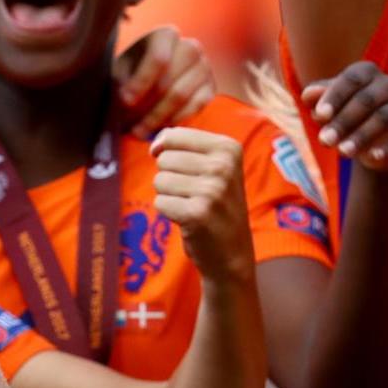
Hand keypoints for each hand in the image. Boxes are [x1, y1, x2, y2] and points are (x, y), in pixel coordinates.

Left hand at [114, 26, 213, 136]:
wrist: (148, 83)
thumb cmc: (130, 75)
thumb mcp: (120, 74)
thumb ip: (122, 83)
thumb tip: (127, 101)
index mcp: (166, 35)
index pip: (159, 58)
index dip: (141, 82)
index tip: (125, 102)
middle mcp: (191, 47)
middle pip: (170, 80)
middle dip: (147, 106)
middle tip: (129, 125)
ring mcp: (204, 67)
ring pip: (181, 96)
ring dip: (157, 117)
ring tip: (138, 131)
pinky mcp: (210, 88)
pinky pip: (195, 107)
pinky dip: (175, 120)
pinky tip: (158, 128)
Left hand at [150, 126, 254, 282]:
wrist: (233, 252)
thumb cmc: (216, 205)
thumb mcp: (212, 168)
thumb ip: (183, 146)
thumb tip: (155, 144)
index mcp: (229, 148)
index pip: (173, 135)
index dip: (166, 152)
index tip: (183, 169)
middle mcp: (224, 166)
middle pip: (164, 159)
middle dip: (171, 178)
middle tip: (194, 194)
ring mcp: (212, 190)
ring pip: (159, 181)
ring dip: (170, 196)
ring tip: (192, 206)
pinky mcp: (197, 213)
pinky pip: (159, 203)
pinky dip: (169, 213)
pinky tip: (189, 220)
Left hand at [308, 61, 387, 170]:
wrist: (371, 143)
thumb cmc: (343, 116)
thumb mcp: (328, 108)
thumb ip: (318, 99)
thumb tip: (308, 94)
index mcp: (366, 72)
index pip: (351, 79)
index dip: (335, 96)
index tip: (319, 114)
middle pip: (367, 100)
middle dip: (343, 121)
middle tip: (325, 140)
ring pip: (384, 118)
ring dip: (362, 136)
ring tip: (342, 152)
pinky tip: (372, 157)